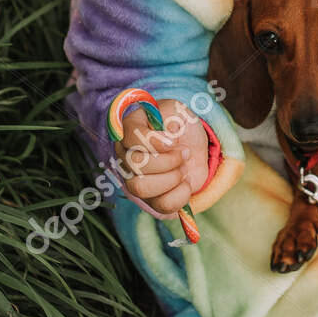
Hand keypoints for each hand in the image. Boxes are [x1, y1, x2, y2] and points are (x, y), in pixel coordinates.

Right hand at [113, 100, 209, 215]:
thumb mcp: (179, 111)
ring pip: (141, 189)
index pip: (132, 137)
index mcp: (129, 128)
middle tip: (185, 153)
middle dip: (169, 161)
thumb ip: (172, 116)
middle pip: (135, 165)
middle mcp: (125, 155)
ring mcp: (134, 179)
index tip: (174, 141)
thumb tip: (169, 131)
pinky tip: (186, 183)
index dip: (156, 142)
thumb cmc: (181, 124)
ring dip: (172, 178)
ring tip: (184, 169)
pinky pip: (161, 206)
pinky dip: (181, 196)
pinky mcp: (151, 199)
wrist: (192, 146)